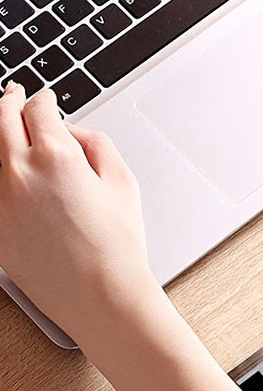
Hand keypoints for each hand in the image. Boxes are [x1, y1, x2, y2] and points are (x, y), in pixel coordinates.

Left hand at [0, 83, 157, 341]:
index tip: (42, 98)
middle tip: (12, 95)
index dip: (41, 98)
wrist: (100, 295)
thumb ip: (97, 145)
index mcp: (55, 155)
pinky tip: (4, 170)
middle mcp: (18, 171)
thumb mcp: (123, 182)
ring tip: (3, 128)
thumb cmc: (117, 245)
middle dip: (8, 102)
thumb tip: (73, 133)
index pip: (37, 109)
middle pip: (0, 119)